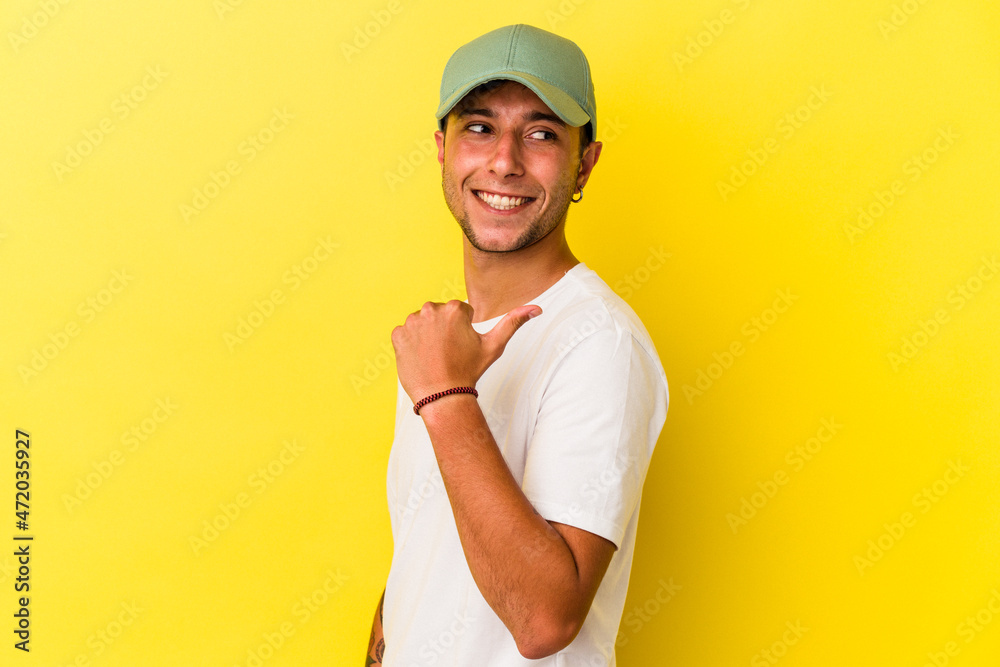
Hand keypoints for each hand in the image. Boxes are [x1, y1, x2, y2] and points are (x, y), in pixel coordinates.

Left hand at [390, 300, 541, 403]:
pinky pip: (405, 333)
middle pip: (438, 314)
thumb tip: (536, 308)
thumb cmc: (469, 371)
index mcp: (454, 309)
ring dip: (427, 335)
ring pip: (422, 323)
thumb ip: (513, 322)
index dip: (462, 330)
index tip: (461, 347)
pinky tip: (421, 358)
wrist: (442, 396)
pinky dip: (411, 344)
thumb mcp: (494, 346)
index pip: (458, 312)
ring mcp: (411, 322)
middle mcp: (430, 310)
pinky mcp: (397, 335)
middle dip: (443, 329)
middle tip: (448, 353)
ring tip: (435, 356)